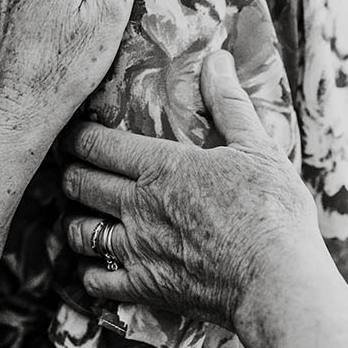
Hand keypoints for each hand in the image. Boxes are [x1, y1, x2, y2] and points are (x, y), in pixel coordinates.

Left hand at [60, 50, 318, 330]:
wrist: (277, 280)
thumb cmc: (273, 210)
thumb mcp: (257, 146)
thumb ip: (229, 103)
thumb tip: (217, 59)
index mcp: (161, 166)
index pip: (97, 143)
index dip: (77, 135)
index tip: (73, 132)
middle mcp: (137, 206)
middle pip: (79, 183)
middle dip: (71, 173)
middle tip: (73, 169)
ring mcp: (137, 249)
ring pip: (80, 233)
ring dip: (75, 222)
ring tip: (83, 217)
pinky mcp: (146, 288)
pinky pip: (98, 283)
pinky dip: (92, 274)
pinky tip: (100, 269)